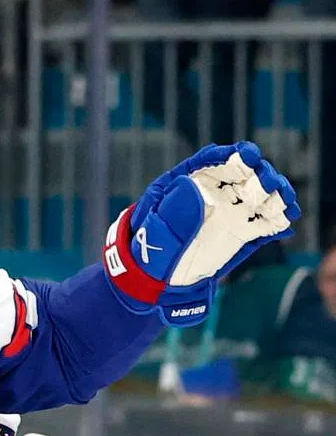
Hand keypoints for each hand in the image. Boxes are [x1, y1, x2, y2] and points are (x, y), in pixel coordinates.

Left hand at [103, 142, 298, 325]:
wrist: (158, 281)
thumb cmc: (149, 251)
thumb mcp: (156, 231)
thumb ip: (174, 211)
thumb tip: (192, 185)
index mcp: (183, 184)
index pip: (207, 162)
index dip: (226, 155)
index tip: (245, 154)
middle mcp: (210, 193)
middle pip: (239, 174)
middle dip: (257, 172)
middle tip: (268, 181)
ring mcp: (228, 212)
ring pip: (257, 195)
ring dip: (274, 193)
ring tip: (283, 200)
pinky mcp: (242, 233)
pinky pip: (263, 223)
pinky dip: (277, 220)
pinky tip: (287, 220)